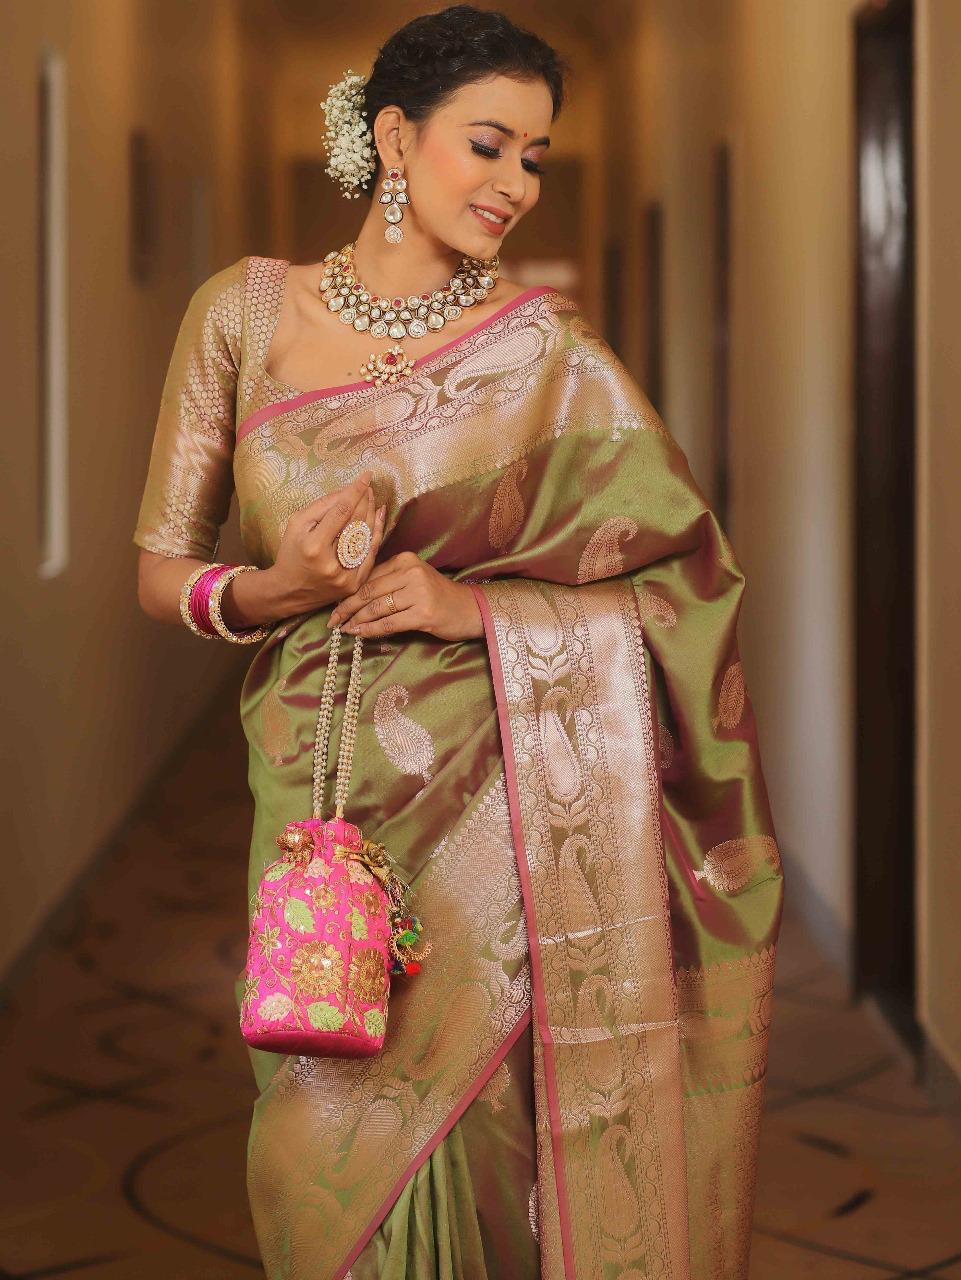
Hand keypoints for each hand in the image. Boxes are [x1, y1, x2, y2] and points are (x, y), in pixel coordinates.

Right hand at [263, 471, 387, 616]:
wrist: (289, 590)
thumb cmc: (292, 552)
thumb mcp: (297, 524)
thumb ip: (322, 506)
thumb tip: (347, 490)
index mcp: (314, 546)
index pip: (341, 512)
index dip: (355, 492)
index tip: (366, 476)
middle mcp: (332, 563)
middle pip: (356, 524)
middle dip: (364, 502)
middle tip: (368, 487)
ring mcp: (345, 576)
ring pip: (366, 538)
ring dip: (372, 515)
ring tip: (372, 499)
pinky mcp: (354, 585)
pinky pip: (370, 555)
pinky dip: (376, 534)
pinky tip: (379, 518)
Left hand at [328, 551, 483, 641]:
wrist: (469, 609)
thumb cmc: (437, 596)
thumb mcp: (413, 579)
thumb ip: (387, 581)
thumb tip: (352, 596)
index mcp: (405, 559)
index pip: (369, 576)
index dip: (348, 592)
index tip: (333, 605)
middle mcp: (411, 572)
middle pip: (368, 591)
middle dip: (346, 608)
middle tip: (331, 621)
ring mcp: (419, 592)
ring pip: (376, 608)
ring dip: (356, 621)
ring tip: (344, 629)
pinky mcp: (424, 614)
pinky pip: (389, 623)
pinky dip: (371, 631)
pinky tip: (360, 635)